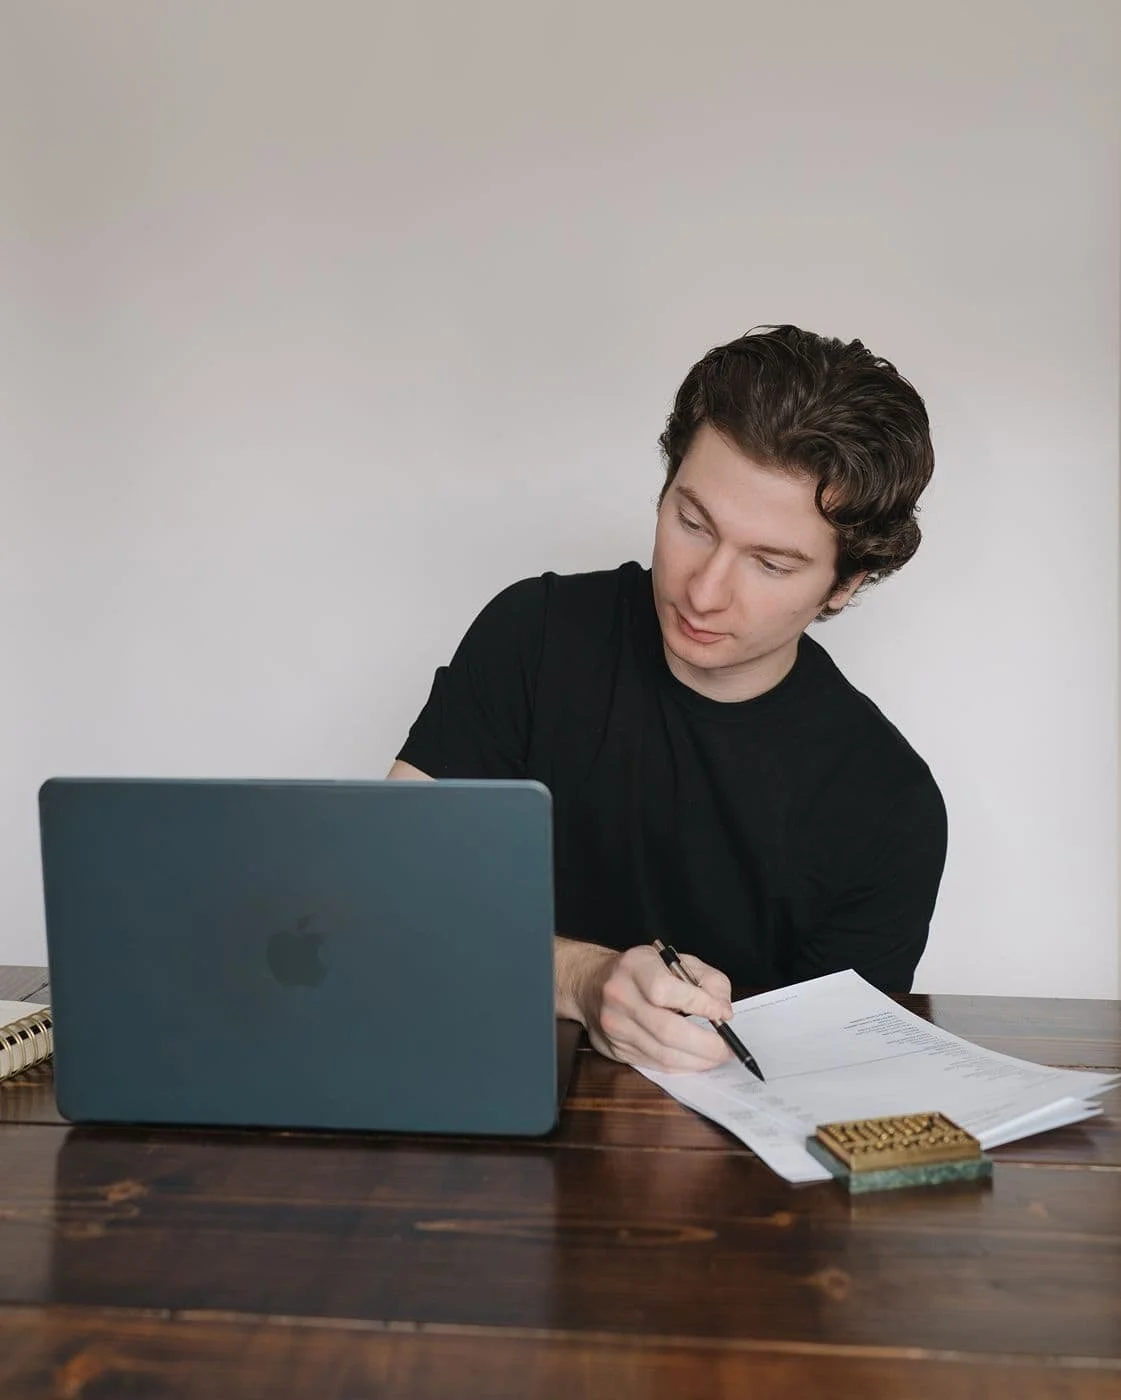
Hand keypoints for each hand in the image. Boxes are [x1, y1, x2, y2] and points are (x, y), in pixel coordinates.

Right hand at [556, 938, 732, 1071]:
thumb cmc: (640, 971)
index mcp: (634, 966)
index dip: (699, 1004)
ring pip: (662, 1053)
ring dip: (697, 1060)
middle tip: (728, 1048)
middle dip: (705, 1044)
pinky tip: (695, 1060)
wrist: (589, 983)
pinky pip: (654, 1064)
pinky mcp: (614, 1049)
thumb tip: (724, 1010)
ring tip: (717, 1057)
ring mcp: (614, 1026)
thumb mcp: (674, 960)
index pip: (666, 990)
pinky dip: (680, 1065)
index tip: (723, 1014)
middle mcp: (619, 996)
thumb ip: (706, 979)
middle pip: (666, 1029)